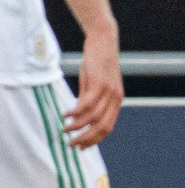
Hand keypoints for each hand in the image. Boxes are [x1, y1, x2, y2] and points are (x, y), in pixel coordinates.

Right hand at [65, 25, 122, 148]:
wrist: (104, 41)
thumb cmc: (97, 63)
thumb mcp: (93, 85)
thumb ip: (88, 100)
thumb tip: (78, 117)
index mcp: (116, 101)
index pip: (108, 127)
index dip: (95, 139)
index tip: (81, 147)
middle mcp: (116, 98)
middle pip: (103, 126)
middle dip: (87, 138)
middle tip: (71, 144)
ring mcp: (109, 91)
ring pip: (94, 117)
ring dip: (78, 126)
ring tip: (64, 130)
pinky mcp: (99, 83)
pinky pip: (87, 103)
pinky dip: (76, 112)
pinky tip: (66, 116)